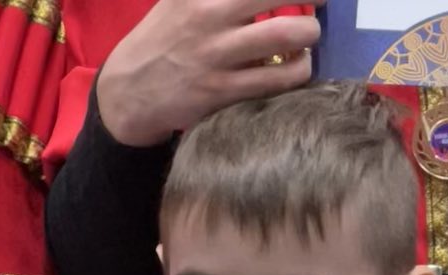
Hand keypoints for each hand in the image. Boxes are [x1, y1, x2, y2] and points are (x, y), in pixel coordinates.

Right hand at [97, 0, 320, 146]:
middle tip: (318, 2)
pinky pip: (278, 79)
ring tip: (308, 38)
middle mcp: (209, 14)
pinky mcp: (223, 91)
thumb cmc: (162, 38)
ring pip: (287, 34)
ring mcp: (217, 54)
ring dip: (310, 34)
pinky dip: (298, 71)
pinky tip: (297, 67)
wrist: (129, 92)